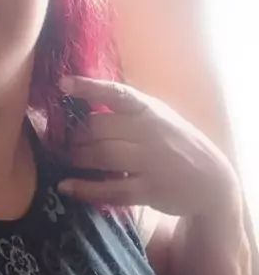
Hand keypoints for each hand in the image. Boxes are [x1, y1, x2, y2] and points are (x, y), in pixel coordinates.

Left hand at [58, 76, 239, 218]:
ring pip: (102, 156)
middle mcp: (149, 132)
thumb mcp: (157, 115)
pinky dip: (85, 188)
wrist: (211, 179)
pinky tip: (67, 186)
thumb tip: (84, 99)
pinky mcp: (149, 190)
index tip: (63, 84)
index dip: (88, 87)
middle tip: (65, 140)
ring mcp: (150, 162)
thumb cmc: (174, 140)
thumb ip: (126, 108)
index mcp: (148, 109)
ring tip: (66, 159)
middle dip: (76, 135)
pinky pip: (111, 189)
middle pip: (99, 128)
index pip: (116, 93)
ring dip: (76, 158)